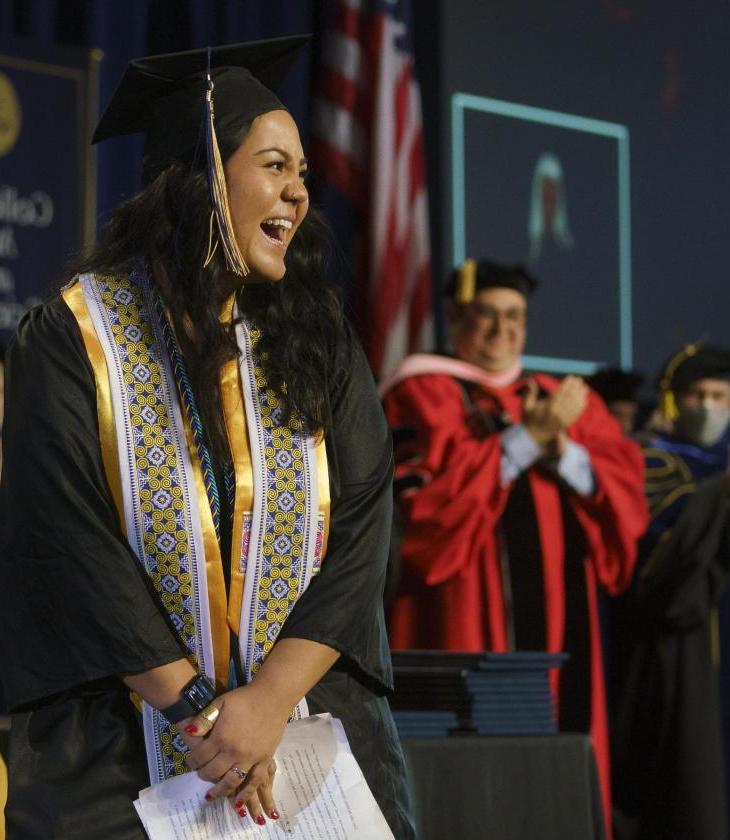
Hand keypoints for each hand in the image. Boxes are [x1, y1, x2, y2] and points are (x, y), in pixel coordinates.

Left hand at [178, 681, 289, 824]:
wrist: (272, 696)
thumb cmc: (245, 698)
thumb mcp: (220, 703)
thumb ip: (204, 720)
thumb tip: (188, 732)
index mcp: (221, 737)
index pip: (200, 757)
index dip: (192, 761)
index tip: (190, 761)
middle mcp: (234, 752)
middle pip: (213, 772)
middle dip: (203, 774)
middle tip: (201, 772)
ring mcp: (250, 758)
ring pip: (231, 782)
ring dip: (219, 791)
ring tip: (211, 795)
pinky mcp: (264, 760)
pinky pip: (253, 782)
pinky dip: (245, 794)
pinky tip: (238, 803)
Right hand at [522, 376, 587, 451]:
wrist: (534, 436)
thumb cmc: (529, 419)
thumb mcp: (526, 406)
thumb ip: (529, 393)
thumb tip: (530, 380)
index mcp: (548, 408)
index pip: (561, 393)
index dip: (567, 384)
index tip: (571, 377)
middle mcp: (557, 413)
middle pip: (569, 398)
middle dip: (575, 387)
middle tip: (579, 379)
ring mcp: (563, 419)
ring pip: (574, 405)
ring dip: (580, 395)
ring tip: (584, 387)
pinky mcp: (566, 424)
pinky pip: (576, 414)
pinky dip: (581, 406)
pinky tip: (584, 399)